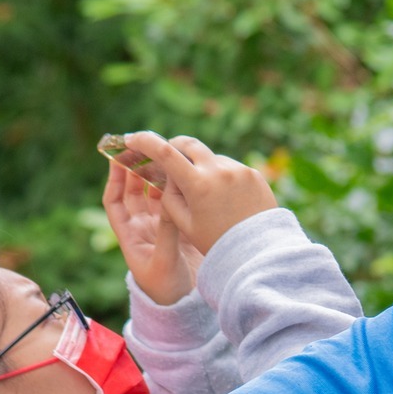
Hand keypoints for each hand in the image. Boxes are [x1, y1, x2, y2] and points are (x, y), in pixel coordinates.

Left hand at [104, 145, 201, 304]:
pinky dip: (177, 187)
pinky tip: (183, 173)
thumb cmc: (166, 291)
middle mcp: (144, 228)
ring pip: (156, 194)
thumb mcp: (163, 262)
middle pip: (134, 192)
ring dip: (158, 175)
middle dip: (136, 169)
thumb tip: (170, 200)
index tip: (116, 158)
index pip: (115, 202)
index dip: (114, 179)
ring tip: (164, 154)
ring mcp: (163, 227)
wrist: (186, 308)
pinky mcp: (182, 229)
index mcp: (130, 236)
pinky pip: (176, 202)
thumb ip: (166, 232)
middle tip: (143, 147)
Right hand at [120, 132, 278, 254]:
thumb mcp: (185, 225)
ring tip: (203, 193)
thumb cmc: (218, 244)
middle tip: (167, 156)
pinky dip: (221, 177)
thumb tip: (167, 175)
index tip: (132, 139)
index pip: (165, 153)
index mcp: (199, 185)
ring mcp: (240, 171)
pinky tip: (224, 198)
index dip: (145, 142)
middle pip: (189, 144)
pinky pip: (231, 168)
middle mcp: (220, 171)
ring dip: (201, 167)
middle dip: (174, 146)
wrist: (260, 255)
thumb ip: (170, 196)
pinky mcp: (254, 175)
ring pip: (211, 158)